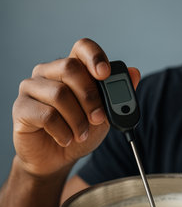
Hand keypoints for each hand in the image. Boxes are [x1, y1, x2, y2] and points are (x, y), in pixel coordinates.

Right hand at [12, 38, 140, 176]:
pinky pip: (46, 115)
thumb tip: (135, 73)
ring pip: (59, 94)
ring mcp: (32, 88)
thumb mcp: (106, 114)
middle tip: (98, 118)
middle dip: (90, 97)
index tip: (105, 74)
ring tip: (82, 134)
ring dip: (78, 120)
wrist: (59, 158)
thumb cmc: (80, 131)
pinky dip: (63, 131)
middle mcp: (49, 72)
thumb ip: (117, 94)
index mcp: (71, 68)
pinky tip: (66, 139)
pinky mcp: (21, 108)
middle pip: (70, 68)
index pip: (82, 47)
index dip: (95, 56)